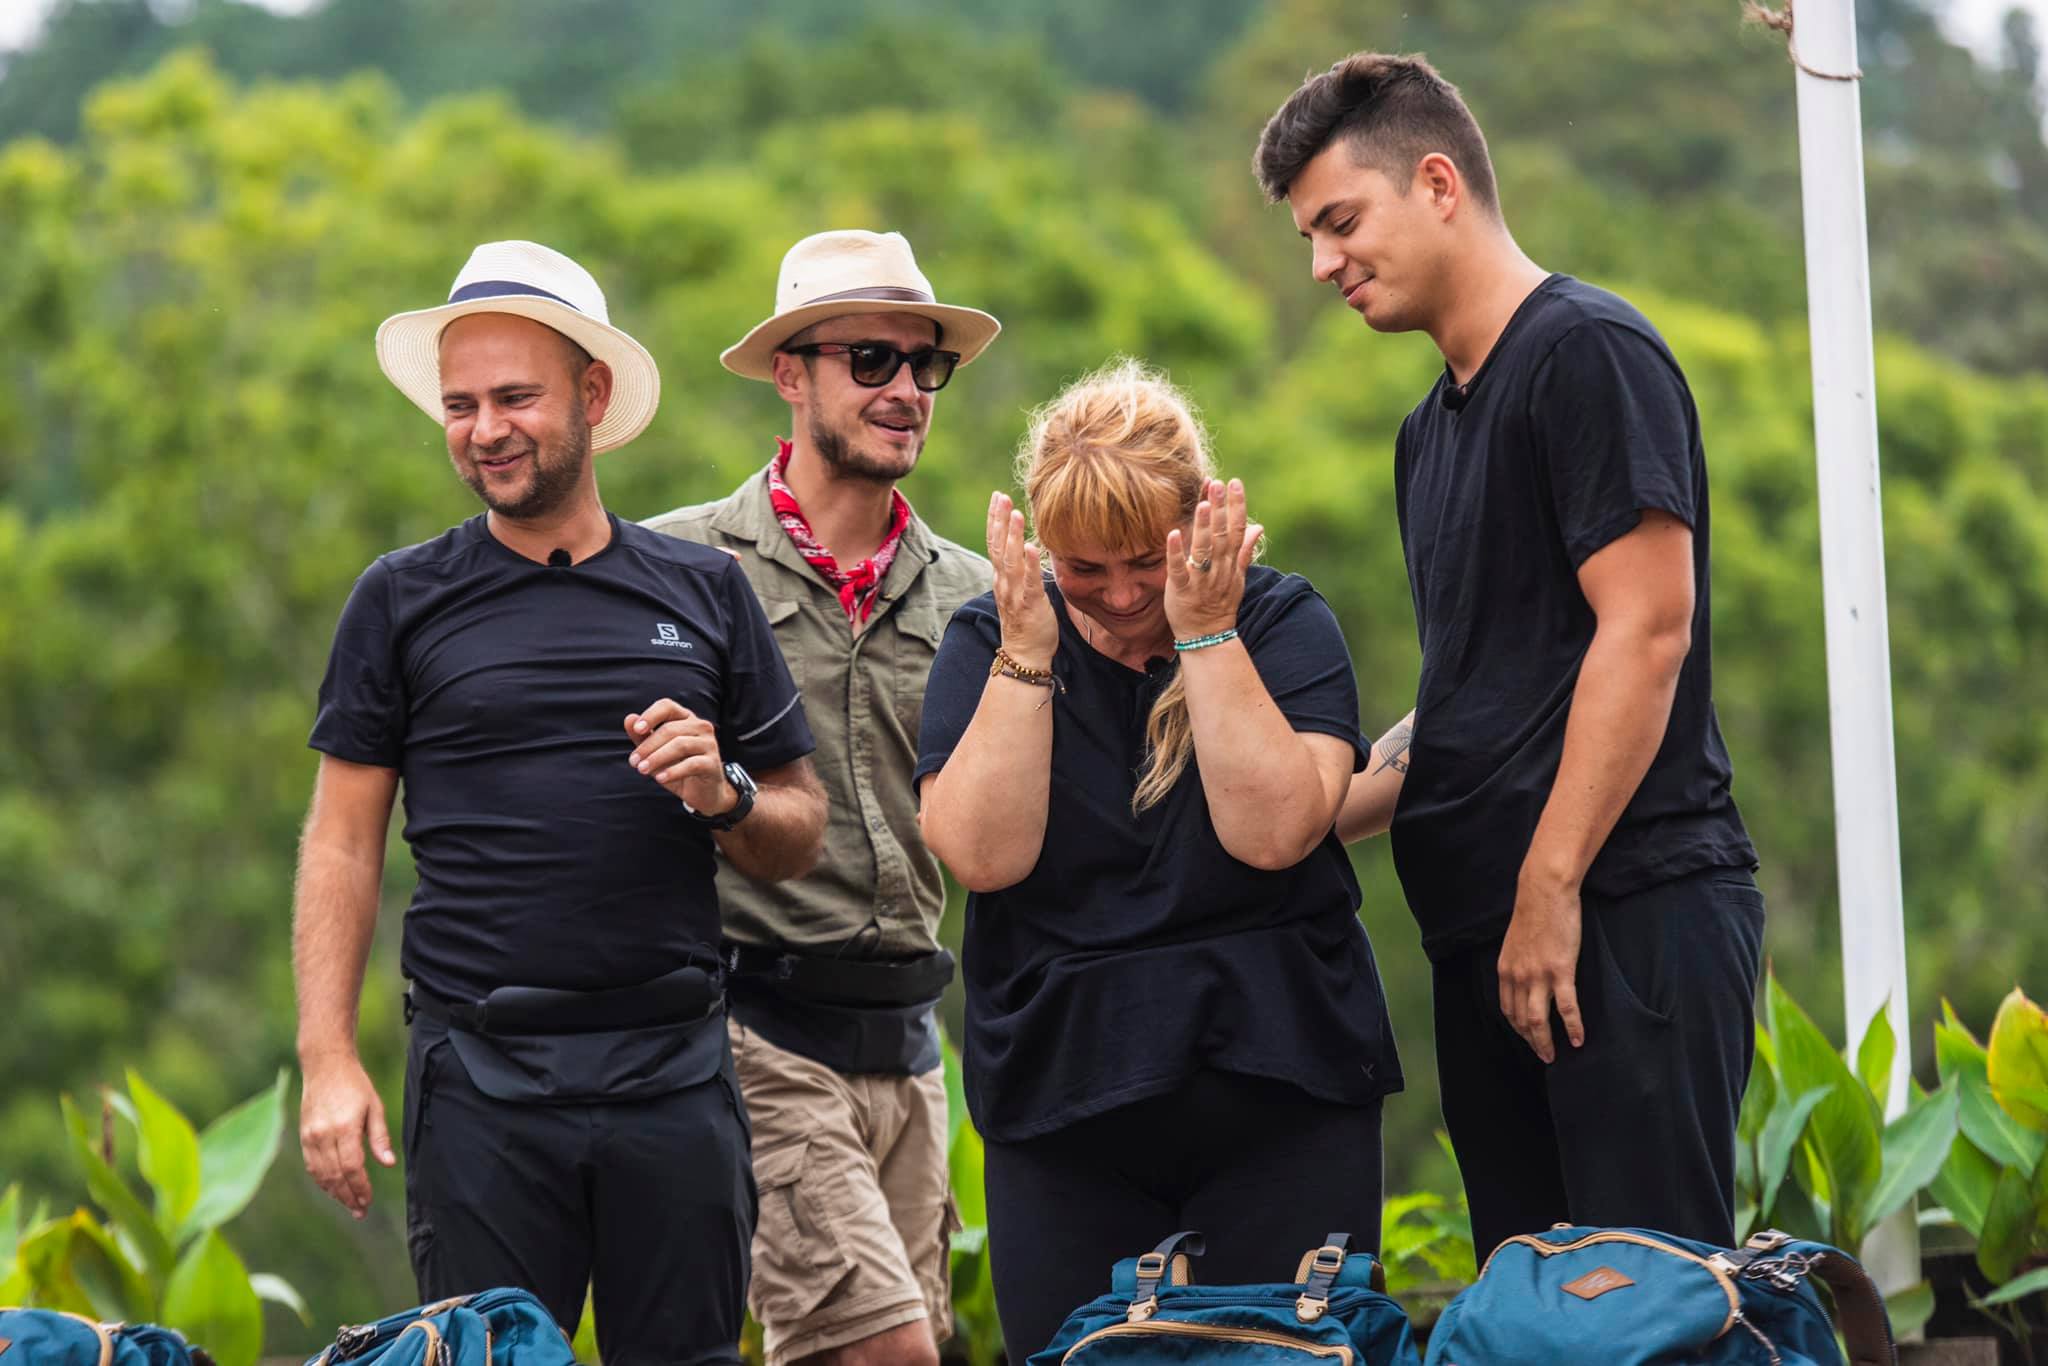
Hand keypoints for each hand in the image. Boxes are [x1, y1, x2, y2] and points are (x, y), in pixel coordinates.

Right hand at [299, 1053, 392, 1218]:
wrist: (325, 1065)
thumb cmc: (355, 1084)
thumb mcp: (375, 1106)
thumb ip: (380, 1137)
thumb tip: (389, 1164)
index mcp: (344, 1128)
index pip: (352, 1168)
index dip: (361, 1188)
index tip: (368, 1201)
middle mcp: (323, 1135)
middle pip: (336, 1176)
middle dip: (348, 1197)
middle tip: (360, 1212)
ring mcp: (310, 1136)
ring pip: (321, 1174)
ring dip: (334, 1193)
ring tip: (349, 1205)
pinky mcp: (303, 1136)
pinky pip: (311, 1166)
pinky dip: (322, 1181)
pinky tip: (333, 1189)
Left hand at [625, 699, 733, 814]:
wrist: (702, 791)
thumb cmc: (677, 767)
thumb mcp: (655, 752)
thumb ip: (642, 737)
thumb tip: (629, 719)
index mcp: (685, 718)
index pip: (667, 706)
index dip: (651, 715)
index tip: (637, 729)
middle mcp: (700, 726)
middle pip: (670, 729)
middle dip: (648, 746)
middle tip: (634, 761)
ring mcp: (709, 744)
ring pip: (680, 745)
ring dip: (657, 758)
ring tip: (642, 770)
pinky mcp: (713, 763)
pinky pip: (691, 764)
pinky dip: (673, 771)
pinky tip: (660, 779)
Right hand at [987, 491, 1057, 668]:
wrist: (1025, 655)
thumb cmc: (1028, 623)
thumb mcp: (1021, 590)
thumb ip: (1022, 569)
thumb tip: (1029, 547)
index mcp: (1002, 578)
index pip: (994, 543)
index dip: (995, 519)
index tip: (997, 497)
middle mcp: (1004, 583)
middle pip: (997, 546)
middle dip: (999, 520)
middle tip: (1001, 496)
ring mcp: (1015, 594)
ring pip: (1010, 561)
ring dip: (1012, 536)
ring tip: (1016, 513)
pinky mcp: (1029, 605)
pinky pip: (1029, 582)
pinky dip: (1030, 564)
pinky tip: (1031, 547)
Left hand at [1165, 478, 1262, 640]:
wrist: (1208, 637)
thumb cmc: (1220, 604)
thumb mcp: (1238, 577)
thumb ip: (1245, 550)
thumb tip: (1258, 526)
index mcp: (1231, 563)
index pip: (1238, 530)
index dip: (1237, 506)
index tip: (1235, 483)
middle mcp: (1218, 569)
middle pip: (1222, 535)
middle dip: (1221, 509)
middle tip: (1218, 484)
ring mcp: (1201, 580)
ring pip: (1203, 550)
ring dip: (1204, 527)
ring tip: (1203, 504)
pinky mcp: (1181, 590)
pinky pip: (1179, 570)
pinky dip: (1176, 553)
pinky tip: (1173, 534)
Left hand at [1496, 868, 1585, 1062]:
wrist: (1544, 893)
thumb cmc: (1534, 914)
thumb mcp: (1515, 943)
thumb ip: (1517, 964)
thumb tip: (1524, 978)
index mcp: (1505, 971)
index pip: (1508, 1010)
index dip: (1517, 1029)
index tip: (1528, 1038)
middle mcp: (1517, 977)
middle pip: (1521, 1020)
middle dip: (1532, 1042)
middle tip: (1544, 1055)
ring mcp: (1538, 976)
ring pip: (1538, 1021)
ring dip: (1545, 1043)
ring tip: (1555, 1056)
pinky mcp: (1561, 971)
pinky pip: (1567, 1008)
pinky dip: (1572, 1027)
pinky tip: (1578, 1039)